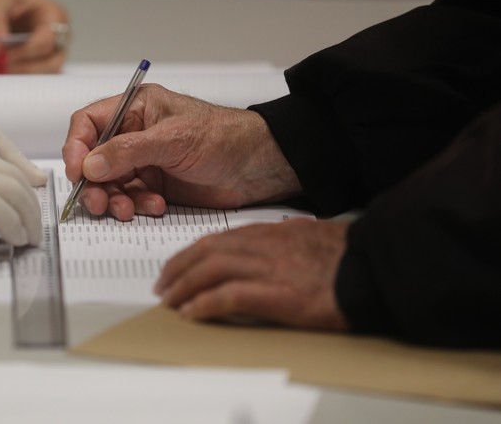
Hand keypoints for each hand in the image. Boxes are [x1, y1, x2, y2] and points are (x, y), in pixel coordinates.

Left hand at [0, 0, 68, 72]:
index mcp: (52, 13)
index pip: (48, 40)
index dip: (25, 51)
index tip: (1, 56)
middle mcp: (56, 34)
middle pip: (52, 62)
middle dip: (25, 69)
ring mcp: (47, 50)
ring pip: (44, 74)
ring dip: (20, 76)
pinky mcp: (34, 61)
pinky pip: (31, 76)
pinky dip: (15, 79)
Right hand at [0, 138, 41, 254]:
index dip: (14, 181)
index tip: (24, 203)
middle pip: (9, 172)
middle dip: (28, 199)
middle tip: (35, 224)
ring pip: (12, 189)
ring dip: (27, 216)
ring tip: (30, 238)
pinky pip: (0, 209)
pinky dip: (14, 225)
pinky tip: (15, 240)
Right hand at [61, 84, 300, 219]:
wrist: (259, 166)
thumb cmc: (224, 137)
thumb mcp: (174, 139)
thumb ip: (129, 151)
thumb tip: (90, 164)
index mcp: (136, 108)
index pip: (89, 123)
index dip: (76, 147)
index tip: (77, 172)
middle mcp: (134, 133)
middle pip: (94, 158)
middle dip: (94, 183)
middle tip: (99, 203)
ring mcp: (144, 161)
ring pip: (110, 183)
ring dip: (115, 199)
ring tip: (129, 209)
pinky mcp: (155, 185)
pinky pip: (130, 198)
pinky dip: (136, 206)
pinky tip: (155, 206)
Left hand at [155, 218, 349, 330]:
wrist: (380, 268)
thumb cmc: (354, 257)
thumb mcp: (313, 238)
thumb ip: (286, 241)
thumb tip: (270, 249)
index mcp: (274, 232)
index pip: (220, 238)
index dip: (193, 252)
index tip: (179, 264)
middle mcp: (266, 245)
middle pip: (208, 251)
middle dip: (179, 267)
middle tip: (163, 284)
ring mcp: (271, 268)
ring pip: (212, 270)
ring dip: (184, 285)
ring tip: (170, 300)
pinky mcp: (278, 293)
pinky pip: (229, 296)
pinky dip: (206, 304)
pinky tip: (192, 312)